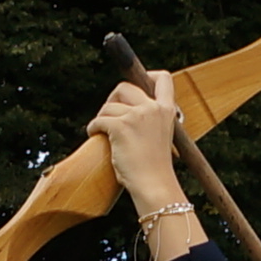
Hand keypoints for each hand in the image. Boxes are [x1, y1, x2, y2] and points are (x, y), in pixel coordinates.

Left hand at [90, 76, 188, 214]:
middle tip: (109, 115)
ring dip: (101, 118)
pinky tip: (95, 136)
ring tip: (103, 133)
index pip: (163, 79)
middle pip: (125, 87)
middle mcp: (153, 108)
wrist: (154, 185)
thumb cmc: (154, 167)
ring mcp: (137, 116)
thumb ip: (150, 120)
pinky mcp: (121, 126)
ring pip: (108, 106)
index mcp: (166, 110)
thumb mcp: (160, 136)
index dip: (148, 75)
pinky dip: (93, 128)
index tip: (138, 84)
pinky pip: (98, 120)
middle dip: (112, 99)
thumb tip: (127, 109)